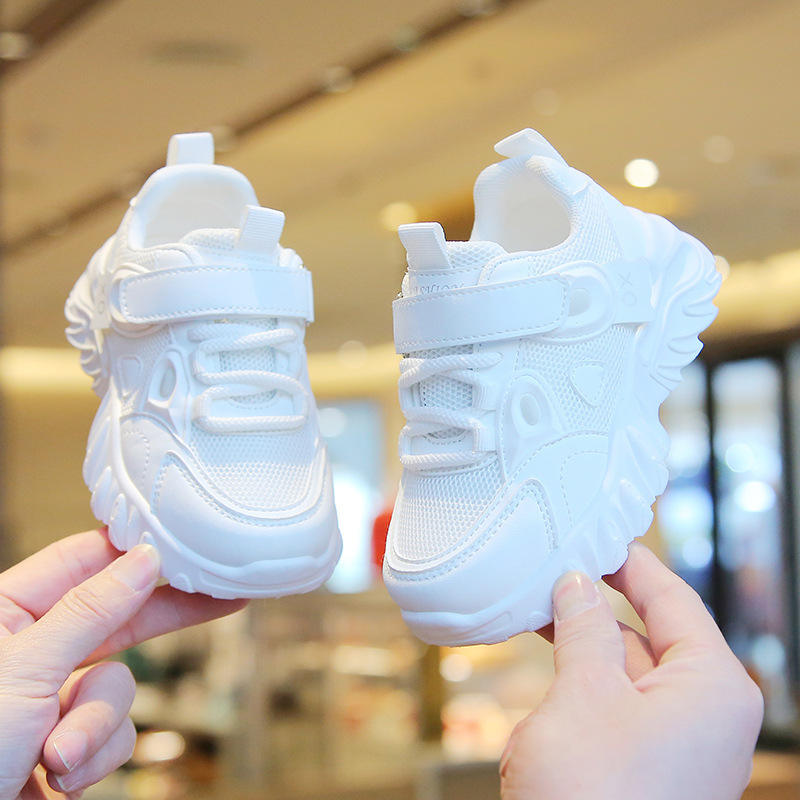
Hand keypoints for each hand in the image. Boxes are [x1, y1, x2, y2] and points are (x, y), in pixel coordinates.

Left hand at [0, 528, 246, 799]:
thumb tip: (143, 560)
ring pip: (119, 686)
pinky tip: (59, 780)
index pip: (79, 561)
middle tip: (220, 596)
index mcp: (4, 613)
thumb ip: (88, 612)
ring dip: (97, 724)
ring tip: (56, 755)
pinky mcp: (69, 744)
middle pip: (116, 616)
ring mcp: (52, 699)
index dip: (128, 550)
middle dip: (161, 617)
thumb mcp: (23, 671)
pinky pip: (115, 734)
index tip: (179, 541)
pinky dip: (94, 759)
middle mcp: (32, 650)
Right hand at [500, 543, 763, 799]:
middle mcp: (703, 712)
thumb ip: (583, 629)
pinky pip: (615, 702)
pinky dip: (583, 676)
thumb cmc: (595, 794)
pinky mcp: (645, 765)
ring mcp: (674, 742)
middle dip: (600, 601)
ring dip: (585, 639)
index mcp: (711, 686)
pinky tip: (549, 657)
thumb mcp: (585, 692)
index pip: (673, 599)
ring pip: (628, 668)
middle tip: (556, 566)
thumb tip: (576, 584)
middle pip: (652, 632)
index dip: (632, 563)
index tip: (597, 534)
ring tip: (541, 606)